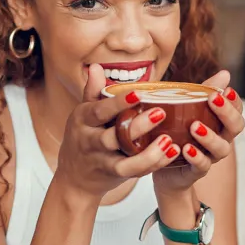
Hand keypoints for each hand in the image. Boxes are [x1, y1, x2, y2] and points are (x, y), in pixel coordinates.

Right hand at [53, 64, 180, 202]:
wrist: (74, 177)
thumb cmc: (84, 138)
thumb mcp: (83, 114)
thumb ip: (92, 92)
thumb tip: (96, 67)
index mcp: (83, 120)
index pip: (99, 110)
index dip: (117, 103)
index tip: (138, 93)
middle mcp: (90, 141)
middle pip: (112, 137)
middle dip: (136, 127)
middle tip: (161, 112)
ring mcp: (102, 161)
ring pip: (124, 162)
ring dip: (148, 153)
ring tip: (169, 140)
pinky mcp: (114, 175)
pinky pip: (134, 172)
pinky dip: (153, 164)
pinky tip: (170, 153)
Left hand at [152, 70, 243, 195]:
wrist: (164, 165)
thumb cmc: (179, 131)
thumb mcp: (188, 108)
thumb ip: (204, 91)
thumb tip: (225, 73)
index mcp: (221, 123)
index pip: (237, 110)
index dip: (235, 101)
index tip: (227, 90)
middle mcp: (221, 139)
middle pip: (235, 127)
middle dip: (227, 113)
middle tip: (213, 99)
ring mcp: (211, 156)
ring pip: (221, 148)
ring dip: (210, 137)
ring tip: (195, 126)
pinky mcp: (196, 171)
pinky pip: (202, 166)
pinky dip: (196, 157)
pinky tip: (186, 149)